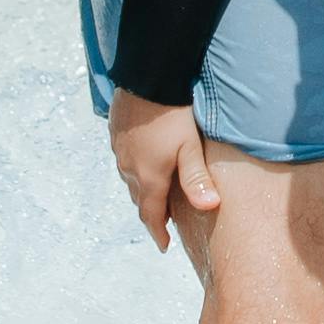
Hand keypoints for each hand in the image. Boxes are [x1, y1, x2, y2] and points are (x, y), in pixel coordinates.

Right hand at [110, 93, 222, 250]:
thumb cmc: (174, 114)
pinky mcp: (116, 133)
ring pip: (130, 178)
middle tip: (164, 220)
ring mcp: (120, 150)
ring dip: (142, 189)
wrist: (147, 77)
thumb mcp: (190, 148)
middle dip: (151, 211)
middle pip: (140, 198)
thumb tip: (208, 207)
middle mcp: (129, 168)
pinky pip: (124, 158)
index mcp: (149, 177)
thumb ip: (197, 179)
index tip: (164, 245)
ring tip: (156, 191)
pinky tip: (143, 159)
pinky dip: (135, 167)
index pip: (151, 215)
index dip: (158, 232)